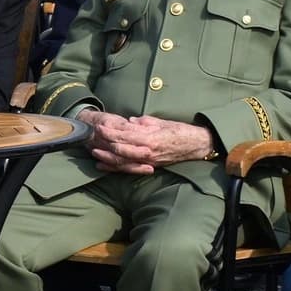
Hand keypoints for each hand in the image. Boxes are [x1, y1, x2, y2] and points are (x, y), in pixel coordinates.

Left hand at [96, 114, 213, 172]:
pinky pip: (129, 169)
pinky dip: (115, 168)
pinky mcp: (150, 167)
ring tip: (94, 152)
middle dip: (106, 142)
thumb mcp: (162, 122)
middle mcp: (148, 152)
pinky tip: (104, 166)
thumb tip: (129, 122)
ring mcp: (148, 161)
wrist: (196, 145)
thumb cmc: (181, 131)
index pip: (126, 135)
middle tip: (94, 135)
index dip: (111, 131)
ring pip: (123, 162)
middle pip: (121, 149)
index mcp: (150, 138)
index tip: (100, 125)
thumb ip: (144, 122)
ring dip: (107, 158)